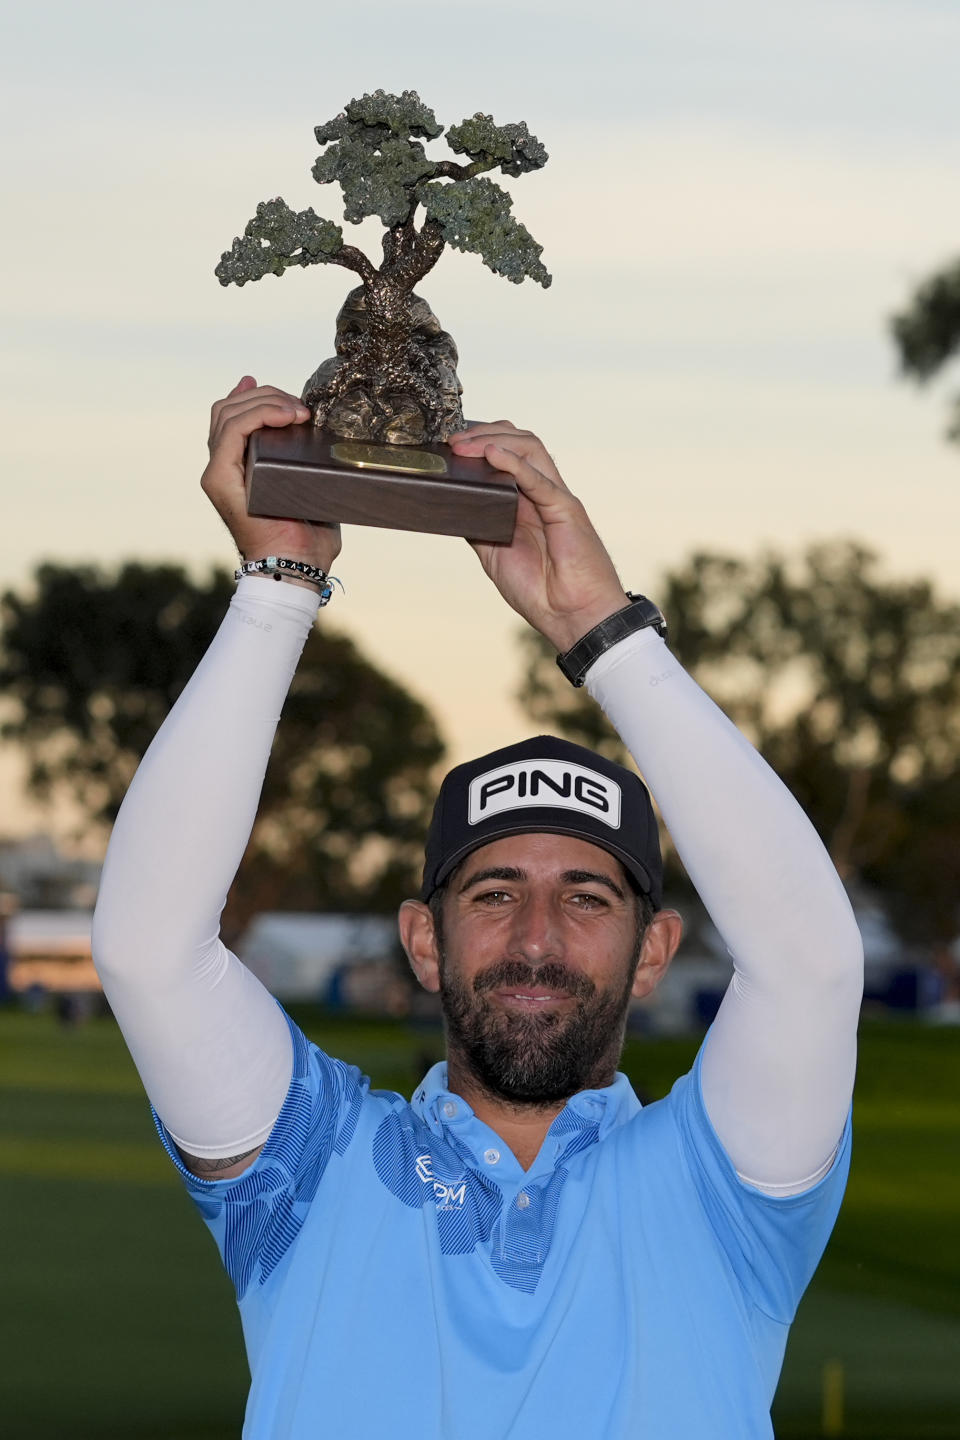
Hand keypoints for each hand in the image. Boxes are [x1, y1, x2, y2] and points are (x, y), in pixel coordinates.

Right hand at [202, 377, 341, 574]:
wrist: (297, 568)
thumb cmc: (309, 538)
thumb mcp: (309, 490)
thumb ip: (303, 464)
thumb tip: (318, 441)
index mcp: (236, 468)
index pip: (231, 417)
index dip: (253, 397)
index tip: (289, 397)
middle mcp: (221, 468)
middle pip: (228, 410)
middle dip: (267, 396)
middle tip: (301, 406)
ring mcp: (217, 473)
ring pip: (228, 413)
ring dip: (267, 402)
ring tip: (301, 412)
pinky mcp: (219, 479)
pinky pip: (232, 430)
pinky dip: (259, 414)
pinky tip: (287, 416)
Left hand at [449, 423, 627, 651]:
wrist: (571, 616)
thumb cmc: (540, 591)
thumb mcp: (493, 554)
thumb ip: (478, 527)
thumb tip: (449, 505)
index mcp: (528, 500)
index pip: (507, 452)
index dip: (480, 440)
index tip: (448, 444)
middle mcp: (543, 492)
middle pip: (519, 441)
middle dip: (483, 433)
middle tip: (451, 441)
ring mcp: (556, 497)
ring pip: (531, 448)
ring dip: (494, 441)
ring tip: (464, 446)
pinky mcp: (566, 509)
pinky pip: (540, 480)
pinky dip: (515, 463)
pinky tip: (492, 455)